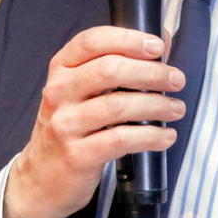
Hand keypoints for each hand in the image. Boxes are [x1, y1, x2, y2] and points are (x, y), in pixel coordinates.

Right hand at [3, 26, 184, 217]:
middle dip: (151, 72)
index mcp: (61, 68)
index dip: (129, 39)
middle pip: (110, 70)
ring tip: (176, 108)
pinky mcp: (77, 155)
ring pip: (118, 105)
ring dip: (156, 105)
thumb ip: (116, 64)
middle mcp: (58, 92)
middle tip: (176, 79)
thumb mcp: (81, 91)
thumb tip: (162, 39)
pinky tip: (165, 136)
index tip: (158, 46)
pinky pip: (120, 140)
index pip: (93, 41)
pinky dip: (150, 136)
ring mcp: (65, 124)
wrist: (41, 178)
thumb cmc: (71, 127)